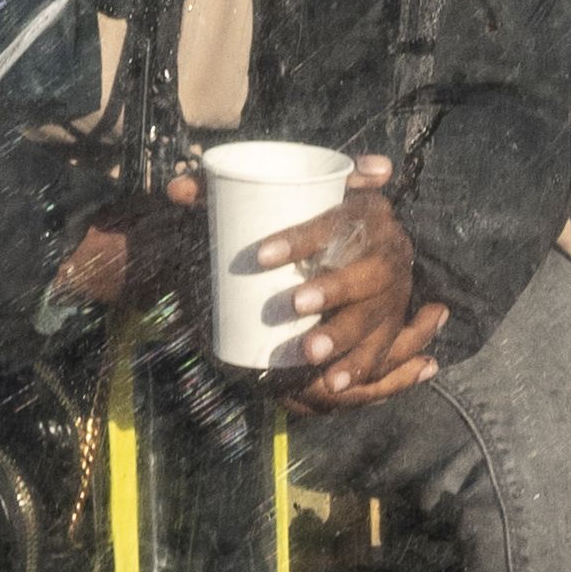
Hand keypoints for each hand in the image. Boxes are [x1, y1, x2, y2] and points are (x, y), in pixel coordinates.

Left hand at [198, 167, 454, 408]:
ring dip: (343, 334)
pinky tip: (332, 382)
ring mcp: (395, 290)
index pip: (336, 220)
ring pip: (375, 314)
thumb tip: (175, 190)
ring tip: (309, 352)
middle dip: (333, 289)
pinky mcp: (391, 324)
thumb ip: (222, 193)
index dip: (302, 238)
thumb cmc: (308, 223)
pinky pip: (381, 350)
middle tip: (292, 303)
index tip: (260, 256)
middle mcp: (388, 248)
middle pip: (369, 271)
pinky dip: (358, 367)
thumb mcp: (275, 203)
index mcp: (363, 210)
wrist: (366, 245)